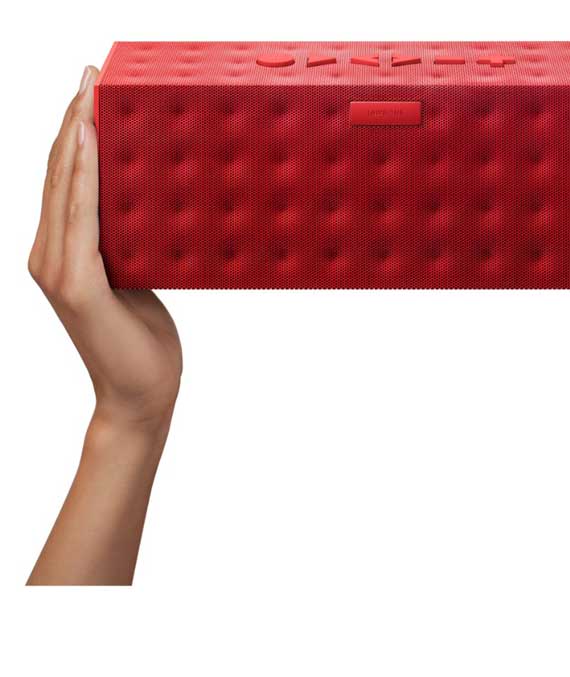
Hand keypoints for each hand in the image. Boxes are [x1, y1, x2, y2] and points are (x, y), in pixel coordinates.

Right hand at [28, 66, 181, 431]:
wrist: (144, 394)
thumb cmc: (144, 341)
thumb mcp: (137, 277)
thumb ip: (129, 242)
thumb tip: (149, 204)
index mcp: (62, 253)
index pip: (63, 181)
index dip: (72, 131)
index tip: (90, 88)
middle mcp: (50, 256)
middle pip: (58, 173)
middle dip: (72, 118)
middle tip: (89, 73)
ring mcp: (58, 271)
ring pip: (64, 187)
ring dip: (76, 134)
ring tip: (90, 91)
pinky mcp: (78, 287)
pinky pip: (81, 217)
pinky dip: (85, 175)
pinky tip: (93, 140)